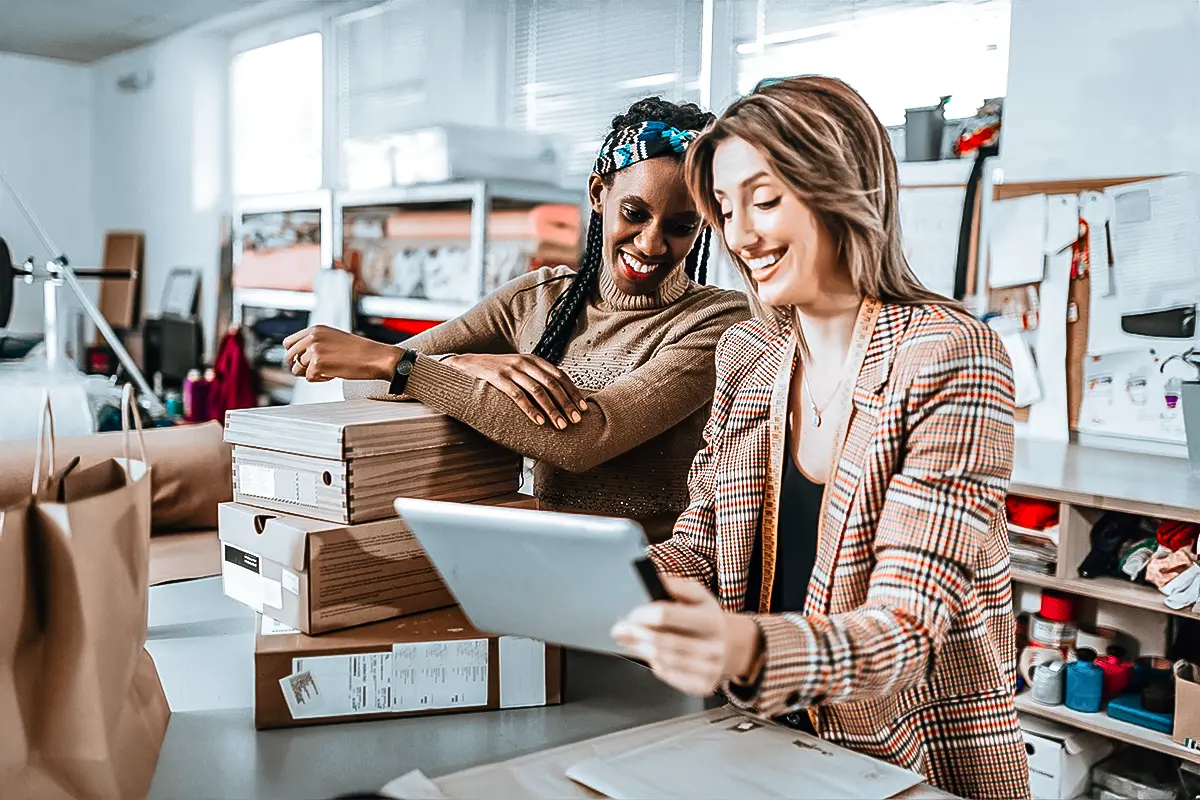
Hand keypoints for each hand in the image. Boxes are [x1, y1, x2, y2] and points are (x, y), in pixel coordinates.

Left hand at [282, 325, 401, 382]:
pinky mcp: (317, 364)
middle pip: (289, 357)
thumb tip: (297, 359)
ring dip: (311, 373)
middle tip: (317, 369)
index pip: (289, 342)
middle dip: (300, 366)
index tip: (304, 361)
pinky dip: (321, 380)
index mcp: (316, 329)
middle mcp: (312, 337)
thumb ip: (315, 344)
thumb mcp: (334, 339)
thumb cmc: (359, 351)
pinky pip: (309, 378)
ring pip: (297, 369)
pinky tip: (334, 374)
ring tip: (329, 370)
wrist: (376, 357)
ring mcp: (314, 350)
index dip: (295, 354)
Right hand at [442, 353, 587, 428]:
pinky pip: (518, 396)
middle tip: (575, 421)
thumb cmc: (497, 371)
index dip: (573, 392)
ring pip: (538, 391)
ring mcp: (511, 370)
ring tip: (560, 425)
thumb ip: (537, 378)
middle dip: (566, 404)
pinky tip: (539, 422)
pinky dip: (530, 410)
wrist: (467, 364)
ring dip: (552, 410)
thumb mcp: (519, 369)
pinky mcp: (498, 379)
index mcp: (534, 360)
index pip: (560, 376)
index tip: (583, 408)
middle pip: (552, 385)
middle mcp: (525, 363)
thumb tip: (560, 397)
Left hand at [611, 575, 762, 696]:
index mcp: (710, 619)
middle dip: (635, 634)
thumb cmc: (707, 618)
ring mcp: (709, 668)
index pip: (665, 615)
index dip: (642, 614)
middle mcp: (713, 646)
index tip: (630, 614)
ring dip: (640, 649)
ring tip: (631, 641)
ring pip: (662, 660)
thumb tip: (653, 578)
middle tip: (620, 630)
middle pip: (661, 641)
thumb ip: (675, 585)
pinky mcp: (703, 686)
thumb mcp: (698, 595)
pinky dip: (656, 666)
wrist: (733, 647)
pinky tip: (652, 657)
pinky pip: (670, 677)